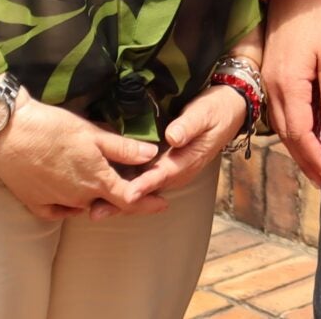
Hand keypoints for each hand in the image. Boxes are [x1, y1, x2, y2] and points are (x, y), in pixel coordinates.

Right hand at [0, 97, 154, 221]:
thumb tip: (151, 155)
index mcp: (96, 181)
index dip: (148, 202)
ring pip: (84, 206)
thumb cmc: (51, 128)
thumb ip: (122, 148)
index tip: (163, 203)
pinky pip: (59, 211)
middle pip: (107, 203)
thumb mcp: (92, 133)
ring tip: (102, 187)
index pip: (130, 199)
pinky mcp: (35, 203)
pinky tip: (72, 196)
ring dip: (95, 199)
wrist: (6, 133)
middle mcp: (78, 198)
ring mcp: (56, 202)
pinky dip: (69, 205)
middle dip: (122, 198)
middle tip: (133, 188)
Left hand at [109, 85, 249, 214]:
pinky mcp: (162, 164)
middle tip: (96, 211)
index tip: (127, 194)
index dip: (143, 185)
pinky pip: (141, 178)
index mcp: (187, 161)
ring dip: (118, 199)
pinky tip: (103, 188)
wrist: (228, 109)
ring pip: (141, 188)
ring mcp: (168, 169)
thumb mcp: (205, 114)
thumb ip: (188, 126)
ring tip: (92, 208)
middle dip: (121, 202)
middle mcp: (176, 170)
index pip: (161, 175)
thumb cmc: (215, 110)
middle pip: (146, 190)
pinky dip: (123, 186)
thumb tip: (172, 137)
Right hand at [265, 0, 320, 183]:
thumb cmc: (317, 16)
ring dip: (297, 147)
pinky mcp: (271, 73)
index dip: (316, 158)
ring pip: (280, 125)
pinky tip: (304, 132)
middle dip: (306, 160)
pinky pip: (279, 111)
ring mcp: (268, 80)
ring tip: (316, 164)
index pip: (300, 135)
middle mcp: (272, 88)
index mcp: (288, 86)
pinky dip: (292, 129)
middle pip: (287, 136)